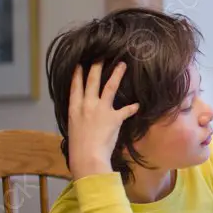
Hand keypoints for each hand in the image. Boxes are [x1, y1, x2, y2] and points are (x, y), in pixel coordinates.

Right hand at [67, 62, 139, 179]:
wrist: (87, 157)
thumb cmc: (79, 147)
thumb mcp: (74, 129)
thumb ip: (79, 119)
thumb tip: (83, 117)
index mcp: (74, 109)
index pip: (75, 87)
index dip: (77, 75)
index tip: (79, 64)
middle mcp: (86, 106)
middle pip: (92, 82)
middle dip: (96, 67)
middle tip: (100, 55)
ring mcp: (100, 110)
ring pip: (109, 87)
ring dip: (116, 74)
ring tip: (122, 64)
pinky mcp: (114, 118)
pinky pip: (126, 110)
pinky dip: (132, 108)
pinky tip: (138, 104)